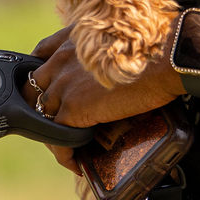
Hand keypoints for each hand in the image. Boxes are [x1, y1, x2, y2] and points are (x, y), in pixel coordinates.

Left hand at [27, 27, 183, 171]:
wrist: (166, 58)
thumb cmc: (157, 47)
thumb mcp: (123, 36)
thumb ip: (107, 46)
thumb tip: (117, 65)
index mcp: (73, 37)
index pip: (42, 54)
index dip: (44, 73)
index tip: (52, 87)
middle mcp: (62, 58)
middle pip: (33, 88)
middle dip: (43, 107)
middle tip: (62, 123)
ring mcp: (64, 84)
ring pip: (42, 116)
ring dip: (53, 134)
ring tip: (70, 148)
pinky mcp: (73, 108)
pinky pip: (58, 138)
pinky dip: (65, 154)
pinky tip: (77, 163)